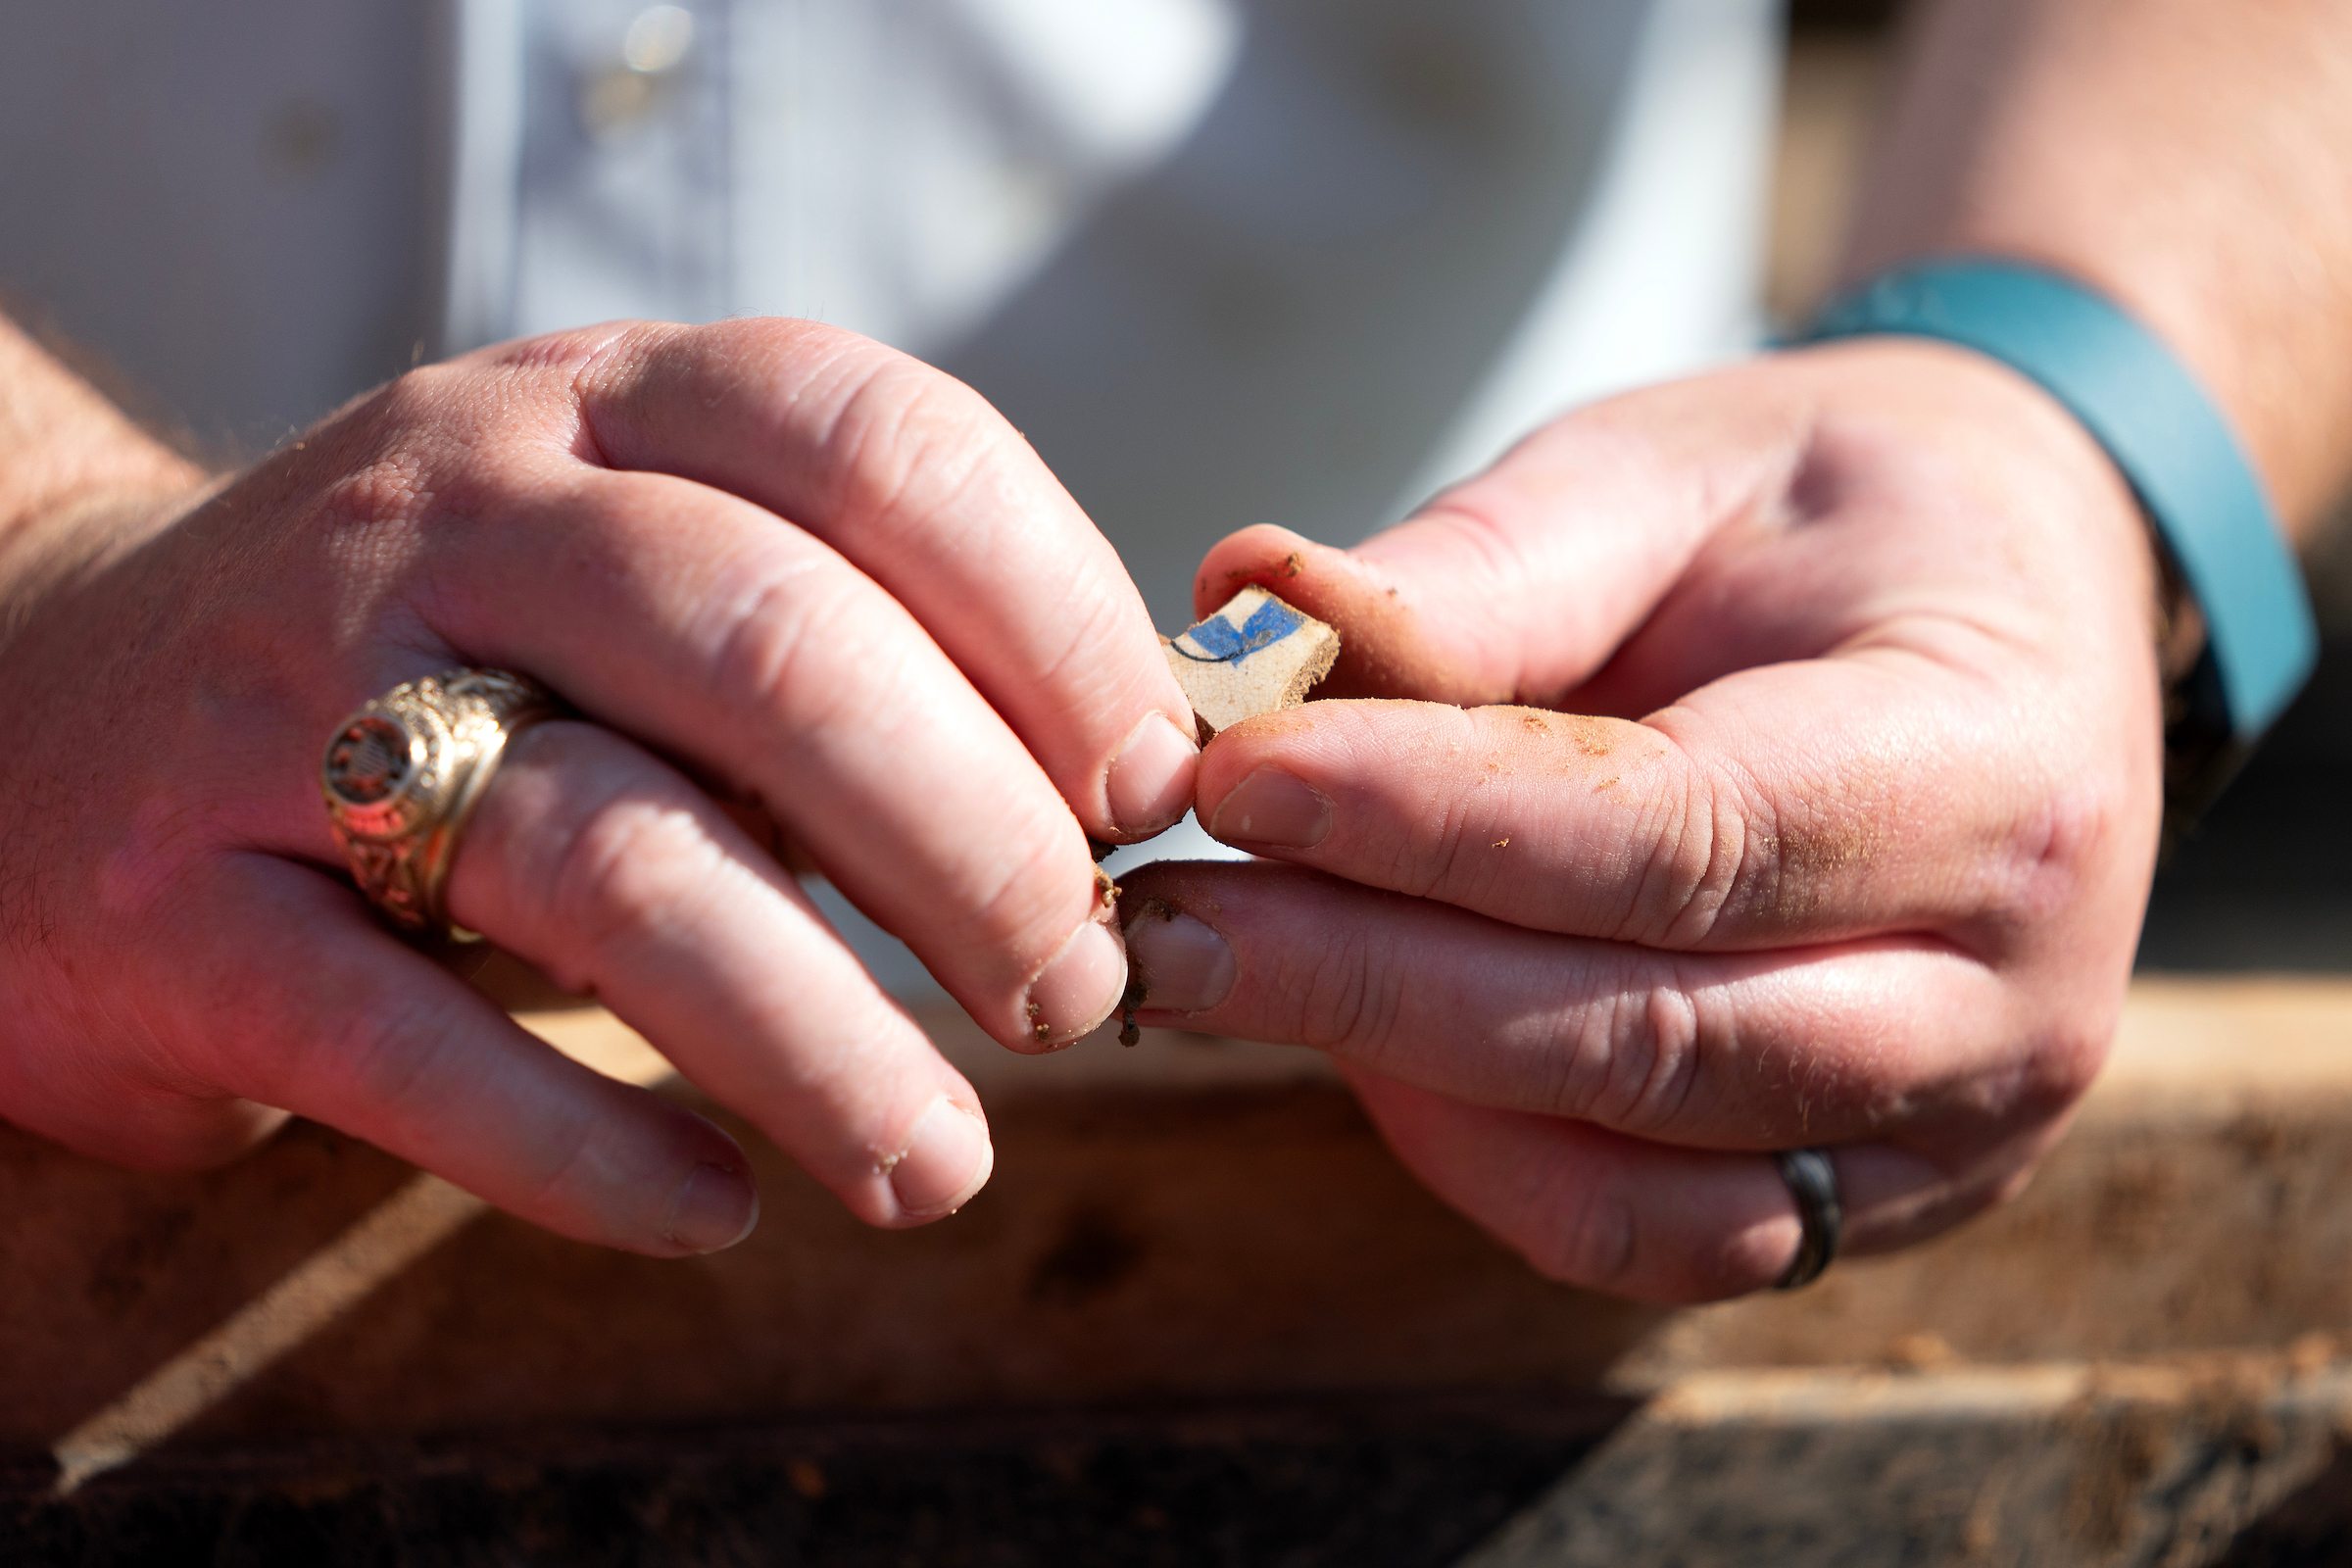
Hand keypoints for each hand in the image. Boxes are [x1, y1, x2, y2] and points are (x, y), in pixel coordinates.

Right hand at [0, 319, 1197, 1251]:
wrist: (38, 704)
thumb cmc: (431, 648)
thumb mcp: (622, 556)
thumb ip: (837, 629)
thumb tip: (1122, 785)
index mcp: (603, 410)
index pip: (878, 446)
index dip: (1053, 618)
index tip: (1152, 788)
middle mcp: (453, 515)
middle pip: (773, 649)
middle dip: (971, 843)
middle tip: (1076, 990)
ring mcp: (296, 703)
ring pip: (609, 857)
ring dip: (817, 1032)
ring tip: (941, 1161)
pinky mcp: (182, 909)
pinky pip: (405, 1045)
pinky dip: (583, 1142)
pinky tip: (714, 1206)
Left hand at [1119, 340, 2165, 1301]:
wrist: (2010, 601)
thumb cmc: (1829, 515)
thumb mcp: (1671, 473)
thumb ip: (1482, 569)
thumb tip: (1241, 605)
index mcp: (1995, 770)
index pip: (1677, 838)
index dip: (1429, 826)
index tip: (1230, 779)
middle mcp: (2011, 992)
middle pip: (1640, 1037)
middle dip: (1364, 980)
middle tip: (1154, 918)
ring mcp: (1955, 1130)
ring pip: (1629, 1184)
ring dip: (1398, 1082)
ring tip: (1222, 966)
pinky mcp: (1872, 1199)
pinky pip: (1645, 1239)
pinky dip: (1478, 1157)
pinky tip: (1357, 1041)